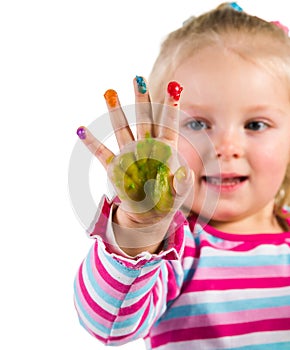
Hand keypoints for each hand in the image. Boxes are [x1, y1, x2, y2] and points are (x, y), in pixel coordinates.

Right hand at [77, 77, 192, 252]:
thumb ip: (181, 184)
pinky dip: (92, 143)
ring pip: (122, 129)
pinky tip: (81, 130)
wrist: (148, 213)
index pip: (169, 124)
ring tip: (110, 92)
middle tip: (138, 78)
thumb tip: (186, 173)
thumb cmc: (167, 201)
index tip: (175, 85)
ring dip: (116, 112)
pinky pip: (102, 153)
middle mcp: (146, 147)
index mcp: (165, 150)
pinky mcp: (115, 167)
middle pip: (144, 120)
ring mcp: (130, 154)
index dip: (171, 106)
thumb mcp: (177, 194)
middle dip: (141, 100)